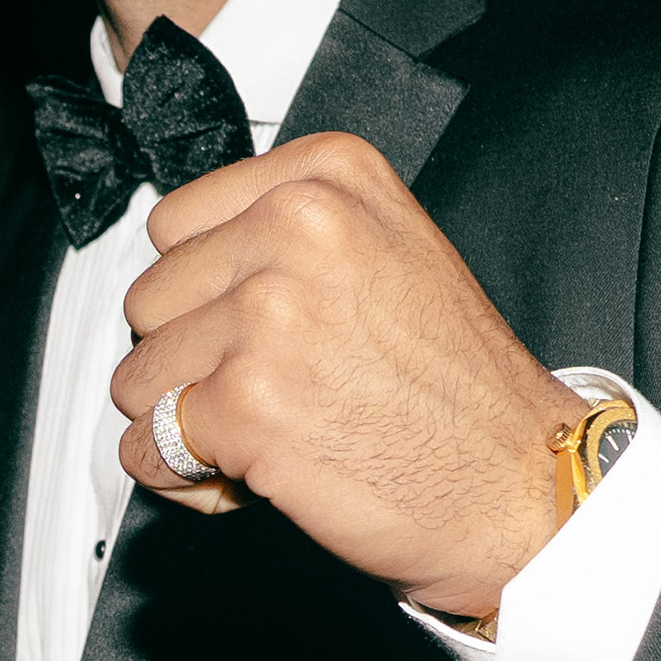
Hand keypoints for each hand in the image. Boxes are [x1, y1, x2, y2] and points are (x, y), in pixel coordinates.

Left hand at [111, 133, 578, 621]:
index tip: (248, 325)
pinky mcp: (247, 404)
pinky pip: (147, 448)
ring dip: (183, 421)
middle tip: (271, 389)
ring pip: (138, 375)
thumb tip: (182, 270)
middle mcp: (297, 229)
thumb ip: (286, 237)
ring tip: (268, 431)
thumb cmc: (460, 388)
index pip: (175, 224)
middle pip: (151, 298)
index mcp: (328, 177)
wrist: (522, 483)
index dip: (202, 292)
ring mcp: (268, 315)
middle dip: (190, 358)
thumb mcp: (389, 252)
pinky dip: (180, 476)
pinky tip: (246, 475)